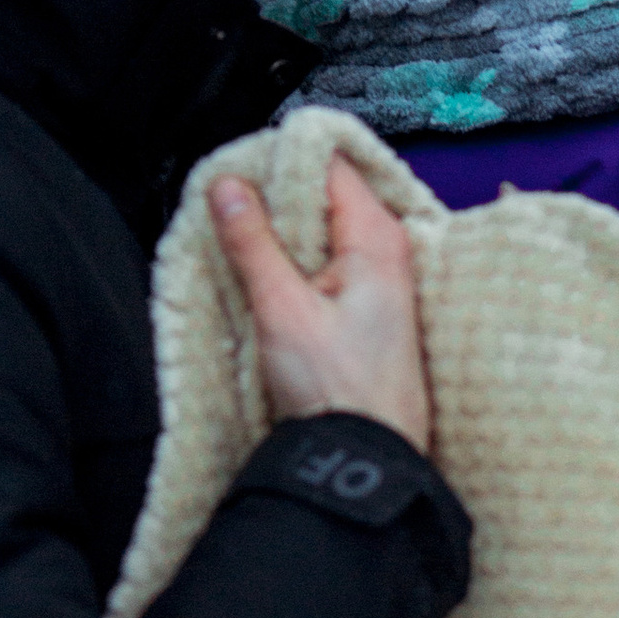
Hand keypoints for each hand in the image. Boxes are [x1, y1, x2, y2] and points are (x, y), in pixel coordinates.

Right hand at [209, 159, 432, 456]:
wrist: (366, 455)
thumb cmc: (338, 391)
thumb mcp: (282, 309)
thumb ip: (253, 242)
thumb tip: (229, 186)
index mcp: (377, 238)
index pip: (330, 165)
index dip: (282, 163)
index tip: (239, 173)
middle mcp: (389, 251)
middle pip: (327, 195)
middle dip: (279, 198)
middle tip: (233, 209)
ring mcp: (383, 281)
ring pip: (326, 231)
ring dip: (285, 234)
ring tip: (244, 244)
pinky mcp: (370, 309)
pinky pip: (331, 264)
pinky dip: (300, 263)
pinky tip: (270, 278)